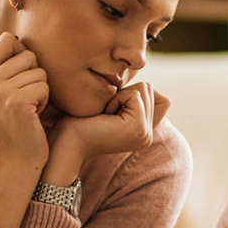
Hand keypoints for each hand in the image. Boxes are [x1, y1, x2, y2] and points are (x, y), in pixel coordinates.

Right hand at [0, 33, 49, 168]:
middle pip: (28, 55)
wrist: (17, 159)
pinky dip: (45, 102)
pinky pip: (44, 87)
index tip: (22, 76)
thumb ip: (7, 67)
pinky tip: (34, 116)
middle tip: (26, 98)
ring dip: (41, 91)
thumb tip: (19, 40)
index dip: (23, 53)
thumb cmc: (18, 123)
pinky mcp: (17, 102)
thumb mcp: (4, 92)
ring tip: (29, 108)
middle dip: (35, 76)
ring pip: (39, 72)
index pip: (7, 39)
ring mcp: (0, 91)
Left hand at [50, 82, 169, 160]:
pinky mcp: (138, 128)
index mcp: (144, 131)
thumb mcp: (111, 106)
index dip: (132, 93)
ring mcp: (146, 133)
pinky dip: (115, 99)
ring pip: (145, 89)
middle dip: (124, 92)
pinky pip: (134, 95)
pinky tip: (104, 116)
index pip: (159, 97)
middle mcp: (148, 134)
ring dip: (119, 95)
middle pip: (149, 89)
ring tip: (105, 115)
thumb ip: (130, 98)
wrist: (68, 143)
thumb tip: (143, 84)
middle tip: (105, 114)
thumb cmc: (80, 122)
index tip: (111, 111)